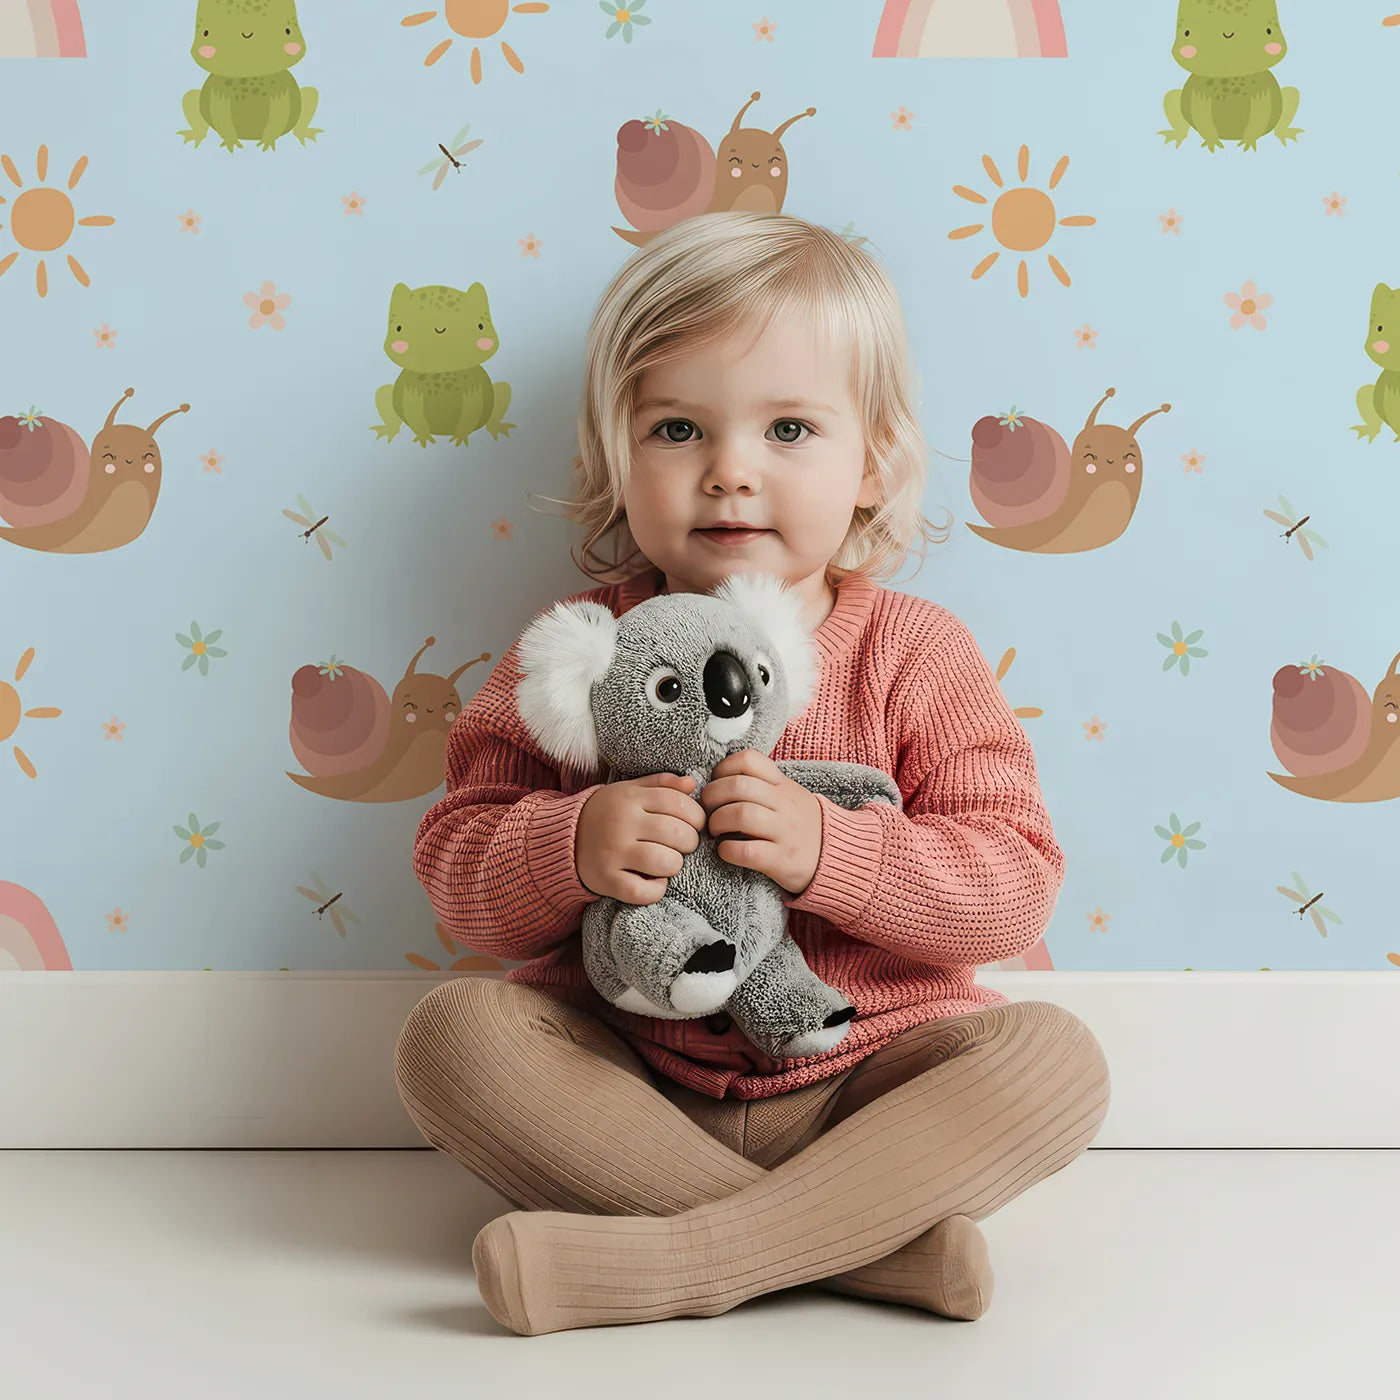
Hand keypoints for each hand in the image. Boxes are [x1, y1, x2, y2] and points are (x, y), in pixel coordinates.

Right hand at [575, 772, 705, 904]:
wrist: (562, 838)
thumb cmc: (607, 813)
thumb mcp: (629, 791)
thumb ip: (661, 784)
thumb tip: (692, 784)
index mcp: (630, 798)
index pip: (679, 804)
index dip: (696, 817)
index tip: (695, 825)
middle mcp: (621, 823)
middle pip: (676, 834)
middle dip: (690, 842)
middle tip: (683, 845)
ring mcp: (612, 852)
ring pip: (665, 862)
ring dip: (675, 865)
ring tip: (668, 862)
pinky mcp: (606, 879)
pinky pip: (644, 892)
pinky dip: (656, 890)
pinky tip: (654, 881)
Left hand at [700, 749, 822, 895]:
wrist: (837, 857)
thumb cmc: (801, 825)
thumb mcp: (789, 796)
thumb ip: (762, 785)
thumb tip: (719, 778)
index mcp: (783, 785)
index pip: (749, 760)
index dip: (723, 769)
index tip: (716, 783)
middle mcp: (784, 804)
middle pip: (738, 786)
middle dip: (712, 797)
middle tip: (707, 810)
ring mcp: (784, 832)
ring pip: (741, 815)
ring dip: (717, 822)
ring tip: (715, 830)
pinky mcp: (782, 860)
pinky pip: (747, 850)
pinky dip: (728, 850)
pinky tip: (726, 851)